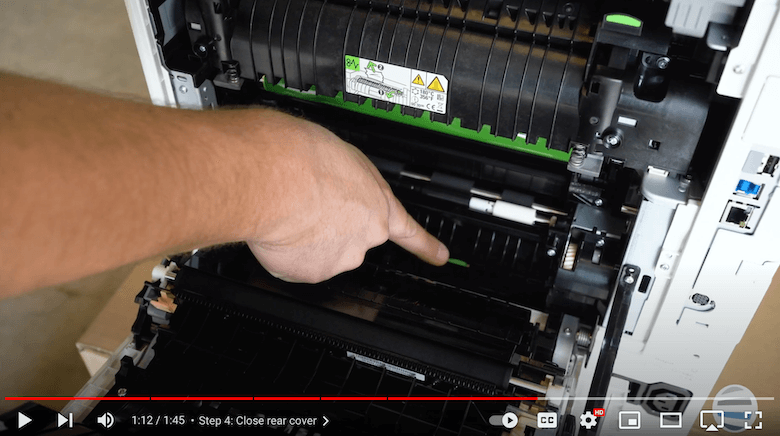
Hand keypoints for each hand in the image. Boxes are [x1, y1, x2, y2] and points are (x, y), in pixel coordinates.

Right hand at [244, 111, 448, 282]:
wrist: (276, 178)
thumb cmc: (305, 158)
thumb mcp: (342, 156)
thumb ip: (349, 182)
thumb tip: (337, 187)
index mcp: (379, 203)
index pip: (411, 232)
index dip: (426, 247)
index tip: (440, 257)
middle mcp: (367, 235)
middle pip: (351, 239)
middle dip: (331, 228)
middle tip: (308, 206)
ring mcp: (341, 256)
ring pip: (322, 251)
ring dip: (306, 238)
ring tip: (291, 210)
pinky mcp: (312, 271)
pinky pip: (296, 264)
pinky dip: (285, 250)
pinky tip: (281, 228)